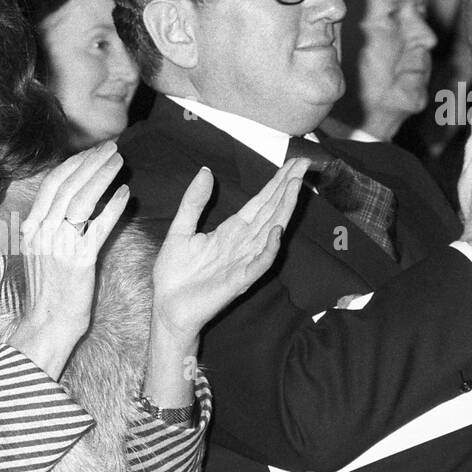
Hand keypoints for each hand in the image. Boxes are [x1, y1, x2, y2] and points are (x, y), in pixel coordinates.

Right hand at [8, 141, 128, 377]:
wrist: (47, 324)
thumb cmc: (49, 291)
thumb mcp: (42, 253)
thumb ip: (52, 227)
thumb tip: (70, 203)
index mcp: (32, 227)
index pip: (53, 184)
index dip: (74, 164)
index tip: (92, 153)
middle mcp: (43, 232)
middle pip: (68, 185)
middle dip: (92, 163)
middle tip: (112, 149)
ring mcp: (59, 245)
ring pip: (82, 200)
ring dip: (103, 177)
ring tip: (120, 163)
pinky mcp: (79, 261)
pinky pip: (99, 227)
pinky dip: (113, 208)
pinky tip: (126, 195)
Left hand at [151, 159, 307, 343]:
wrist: (166, 308)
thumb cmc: (175, 275)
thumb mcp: (180, 230)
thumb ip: (194, 202)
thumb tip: (206, 171)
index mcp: (231, 232)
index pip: (260, 202)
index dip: (276, 183)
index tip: (293, 163)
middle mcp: (243, 244)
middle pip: (271, 211)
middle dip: (287, 188)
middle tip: (304, 164)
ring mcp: (244, 262)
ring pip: (271, 232)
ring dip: (284, 210)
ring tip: (295, 187)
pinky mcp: (239, 281)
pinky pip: (259, 263)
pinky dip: (269, 248)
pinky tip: (276, 230)